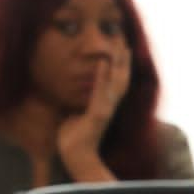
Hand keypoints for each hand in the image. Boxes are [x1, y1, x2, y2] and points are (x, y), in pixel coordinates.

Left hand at [54, 51, 130, 174]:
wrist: (76, 157)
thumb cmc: (73, 138)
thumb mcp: (75, 113)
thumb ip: (78, 102)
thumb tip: (72, 92)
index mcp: (105, 104)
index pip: (116, 79)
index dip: (119, 62)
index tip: (118, 43)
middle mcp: (109, 105)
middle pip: (121, 76)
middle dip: (122, 57)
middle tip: (121, 36)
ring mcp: (105, 110)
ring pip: (116, 82)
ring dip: (118, 62)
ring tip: (118, 44)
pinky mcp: (97, 116)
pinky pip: (101, 93)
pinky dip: (102, 77)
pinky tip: (103, 62)